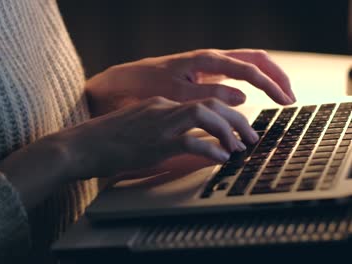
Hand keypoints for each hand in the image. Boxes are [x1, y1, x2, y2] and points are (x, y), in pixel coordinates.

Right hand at [51, 96, 258, 180]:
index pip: (200, 102)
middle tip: (250, 137)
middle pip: (210, 104)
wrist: (80, 145)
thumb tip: (190, 146)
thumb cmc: (105, 142)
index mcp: (159, 104)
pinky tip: (220, 158)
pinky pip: (191, 140)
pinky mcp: (154, 141)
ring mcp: (159, 123)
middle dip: (236, 119)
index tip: (236, 130)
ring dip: (228, 130)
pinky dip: (211, 148)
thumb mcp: (138, 131)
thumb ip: (162, 133)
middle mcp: (162, 107)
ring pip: (205, 115)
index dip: (225, 115)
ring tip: (240, 147)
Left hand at [86, 49, 294, 115]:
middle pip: (253, 59)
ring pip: (245, 65)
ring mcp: (206, 67)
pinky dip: (249, 84)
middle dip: (275, 76)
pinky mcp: (201, 77)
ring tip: (279, 96)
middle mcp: (209, 60)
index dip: (270, 84)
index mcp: (206, 60)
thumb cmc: (146, 86)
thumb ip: (210, 95)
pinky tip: (253, 97)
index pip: (248, 68)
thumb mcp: (177, 94)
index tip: (285, 101)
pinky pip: (232, 76)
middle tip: (290, 97)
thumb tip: (243, 97)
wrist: (123, 83)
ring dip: (265, 78)